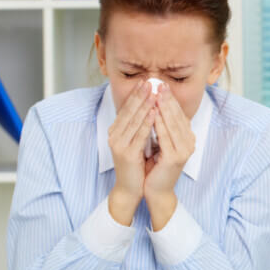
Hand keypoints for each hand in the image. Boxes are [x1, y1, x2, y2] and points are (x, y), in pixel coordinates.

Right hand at [105, 80, 155, 223]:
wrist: (130, 188)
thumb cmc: (136, 165)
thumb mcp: (136, 141)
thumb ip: (139, 126)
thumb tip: (149, 107)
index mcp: (116, 131)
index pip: (126, 108)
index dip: (136, 95)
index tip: (146, 81)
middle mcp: (115, 136)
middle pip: (129, 111)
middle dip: (140, 95)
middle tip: (150, 81)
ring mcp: (119, 144)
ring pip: (134, 120)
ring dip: (145, 105)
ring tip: (154, 93)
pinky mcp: (127, 154)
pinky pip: (139, 134)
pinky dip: (147, 122)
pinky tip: (154, 112)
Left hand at [143, 83, 195, 229]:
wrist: (156, 190)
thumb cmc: (156, 166)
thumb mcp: (160, 142)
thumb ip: (162, 127)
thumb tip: (155, 105)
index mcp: (187, 137)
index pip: (179, 113)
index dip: (170, 98)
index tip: (161, 84)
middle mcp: (189, 142)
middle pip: (178, 115)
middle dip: (167, 98)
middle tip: (159, 83)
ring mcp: (184, 150)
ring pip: (173, 123)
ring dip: (164, 107)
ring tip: (155, 93)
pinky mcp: (176, 157)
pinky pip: (166, 136)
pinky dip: (159, 123)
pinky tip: (153, 112)